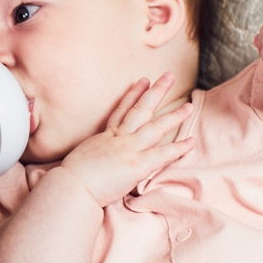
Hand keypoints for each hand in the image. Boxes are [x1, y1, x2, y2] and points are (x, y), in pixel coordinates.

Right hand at [61, 73, 194, 206]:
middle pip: (140, 110)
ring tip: (189, 107)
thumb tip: (96, 160)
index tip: (142, 81)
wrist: (71, 186)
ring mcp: (129, 149)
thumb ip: (95, 154)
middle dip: (155, 92)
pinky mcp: (137, 165)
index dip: (133, 94)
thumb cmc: (71, 178)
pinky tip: (191, 142)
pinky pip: (162, 154)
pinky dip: (178, 148)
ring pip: (155, 128)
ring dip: (173, 116)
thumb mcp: (82, 157)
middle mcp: (118, 138)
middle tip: (168, 76)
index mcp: (104, 136)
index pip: (121, 111)